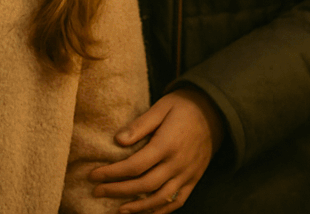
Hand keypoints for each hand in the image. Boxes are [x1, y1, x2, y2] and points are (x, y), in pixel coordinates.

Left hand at [89, 87, 223, 212]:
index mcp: (166, 145)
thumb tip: (117, 140)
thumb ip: (139, 126)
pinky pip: (178, 201)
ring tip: (117, 210)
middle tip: (97, 192)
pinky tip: (146, 213)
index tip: (94, 176)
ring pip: (160, 200)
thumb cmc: (183, 107)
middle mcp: (177, 164)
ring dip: (138, 208)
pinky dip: (161, 211)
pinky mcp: (194, 180)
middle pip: (144, 186)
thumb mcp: (160, 108)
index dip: (112, 173)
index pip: (134, 166)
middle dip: (118, 191)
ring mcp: (187, 175)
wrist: (215, 113)